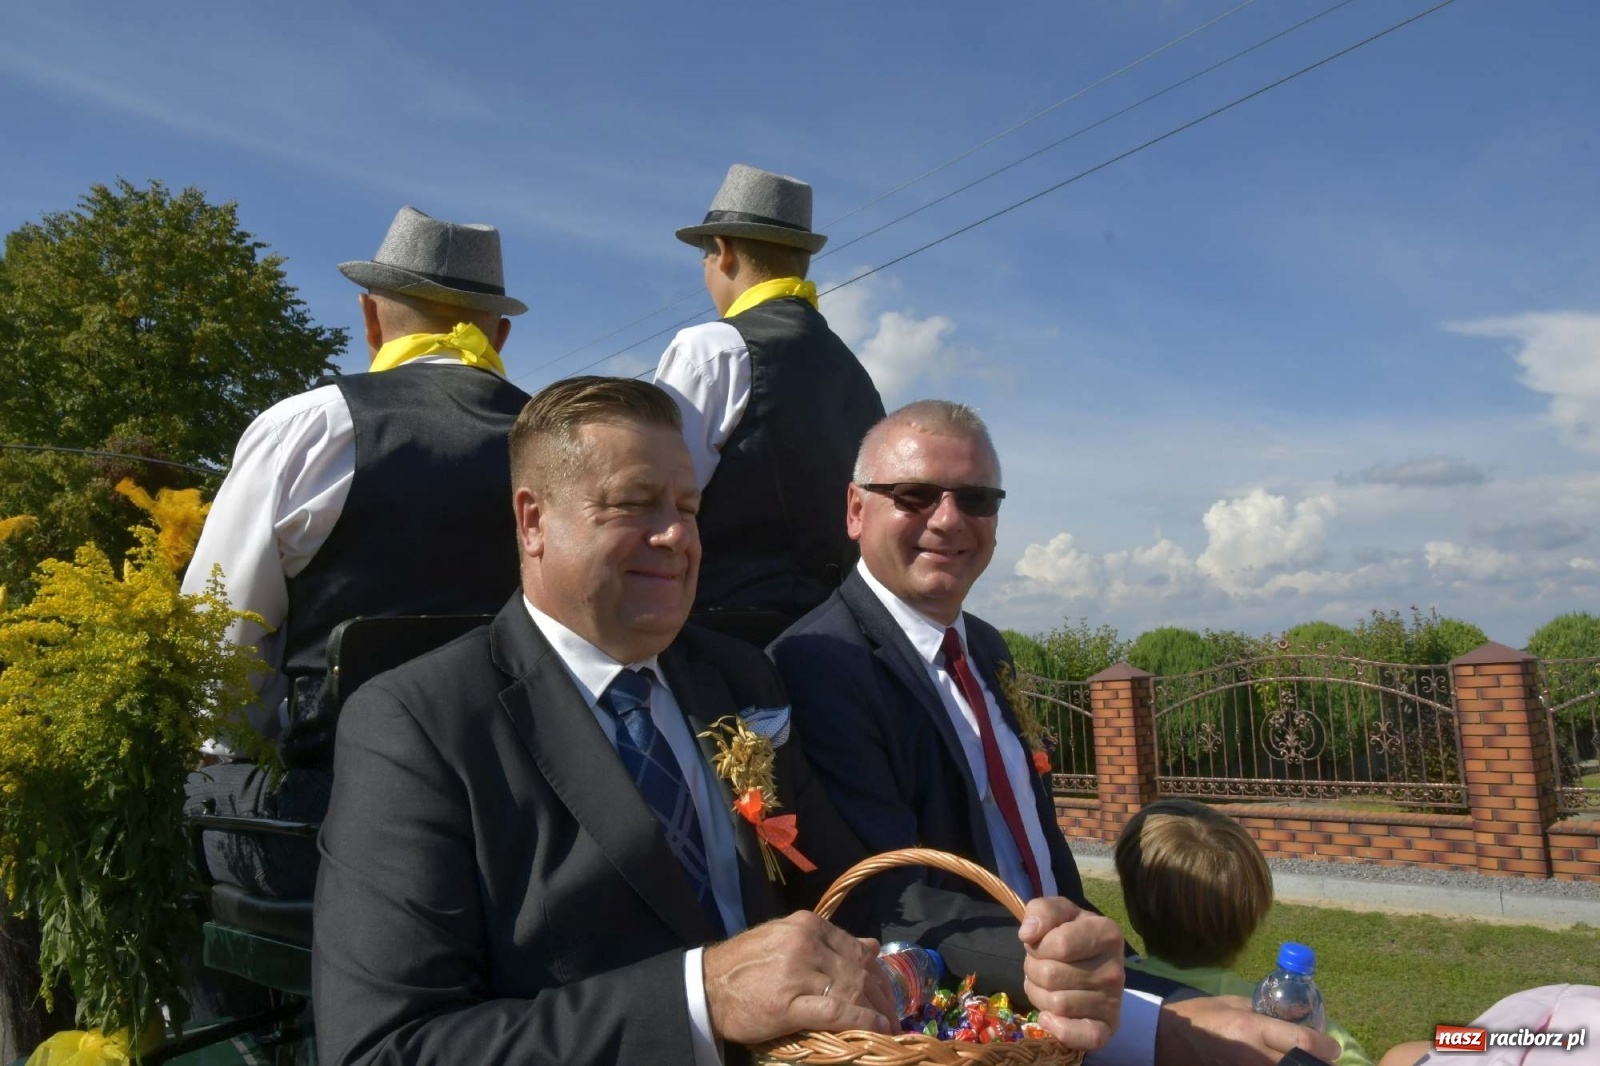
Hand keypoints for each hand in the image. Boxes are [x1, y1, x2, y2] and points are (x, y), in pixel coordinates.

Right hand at [702, 912, 897, 1044]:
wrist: (707, 986)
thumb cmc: (746, 965)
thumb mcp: (787, 939)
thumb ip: (828, 941)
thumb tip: (871, 944)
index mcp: (807, 924)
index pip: (857, 947)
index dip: (879, 974)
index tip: (889, 994)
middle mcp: (806, 942)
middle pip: (859, 970)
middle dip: (883, 997)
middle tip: (895, 1018)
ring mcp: (798, 971)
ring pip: (852, 989)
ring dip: (878, 1012)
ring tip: (891, 1029)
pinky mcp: (789, 1003)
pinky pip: (837, 1010)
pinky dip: (862, 1019)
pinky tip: (878, 1028)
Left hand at [1015, 896, 1123, 1049]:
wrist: (1092, 966)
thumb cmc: (1070, 936)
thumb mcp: (1058, 914)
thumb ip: (1041, 911)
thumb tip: (1028, 934)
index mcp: (1107, 933)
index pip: (1059, 944)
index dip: (1038, 945)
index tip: (1042, 943)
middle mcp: (1115, 969)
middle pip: (1051, 975)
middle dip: (1033, 969)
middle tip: (1041, 966)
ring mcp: (1113, 1001)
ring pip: (1055, 1004)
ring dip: (1039, 995)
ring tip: (1048, 986)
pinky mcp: (1107, 1028)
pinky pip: (1077, 1035)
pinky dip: (1056, 1027)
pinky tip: (1050, 1016)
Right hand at [1156, 995, 1341, 1065]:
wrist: (1165, 1039)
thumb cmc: (1198, 1016)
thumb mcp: (1231, 1003)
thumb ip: (1263, 1011)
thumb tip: (1293, 1016)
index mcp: (1250, 1027)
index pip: (1302, 1042)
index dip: (1325, 1048)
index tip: (1332, 1048)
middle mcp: (1251, 1054)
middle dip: (1318, 1065)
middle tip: (1323, 1062)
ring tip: (1302, 1063)